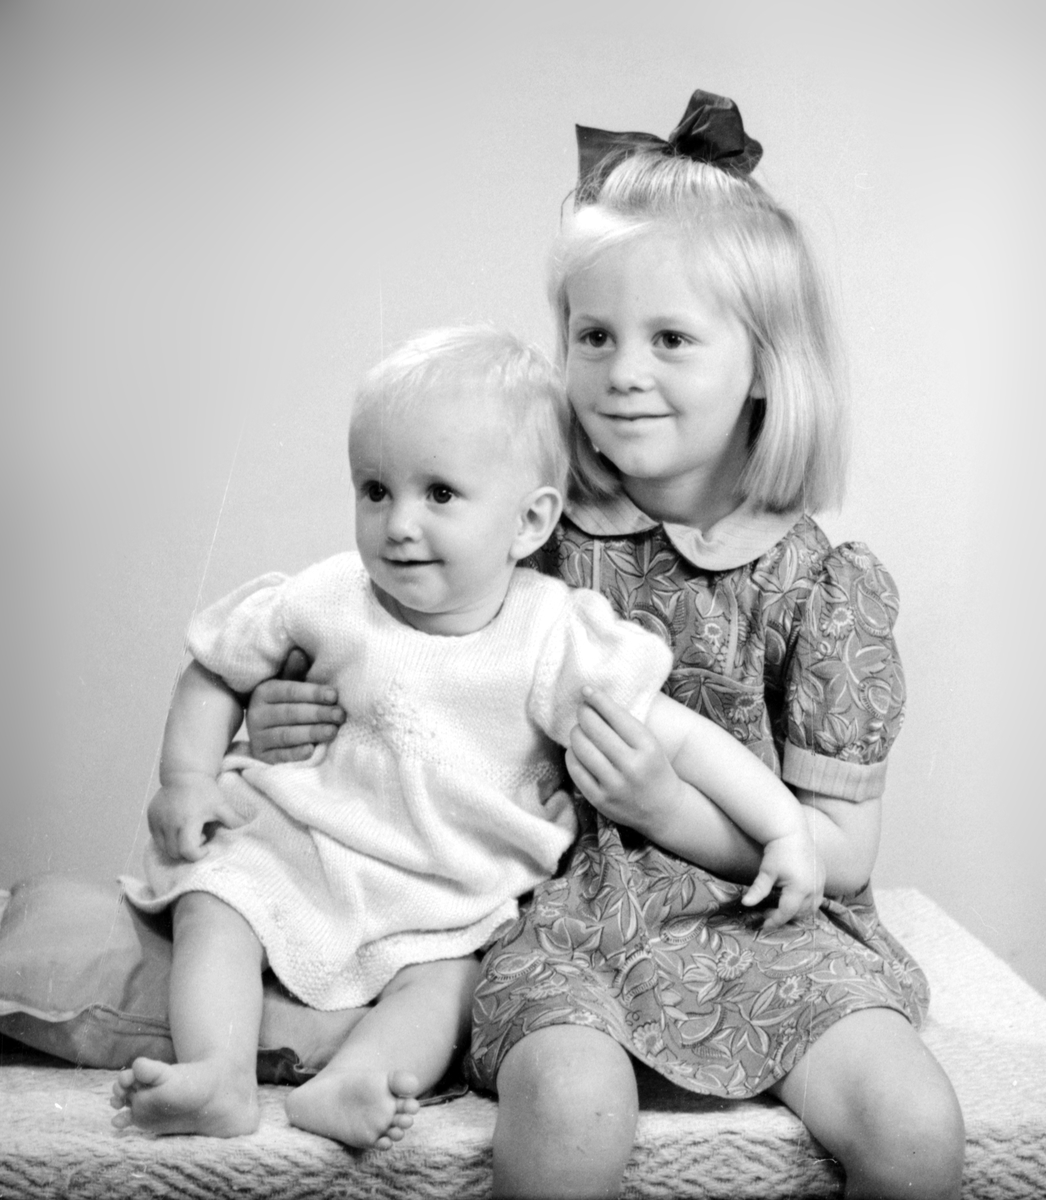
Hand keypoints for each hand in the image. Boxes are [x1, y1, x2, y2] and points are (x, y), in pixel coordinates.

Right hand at [147, 774, 244, 861]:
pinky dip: (167, 838)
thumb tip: (249, 831)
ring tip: (189, 832)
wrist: (185, 773)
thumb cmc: (205, 791)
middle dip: (188, 851)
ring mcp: (157, 820)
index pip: (187, 851)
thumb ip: (234, 820)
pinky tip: (179, 827)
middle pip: (175, 853)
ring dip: (177, 846)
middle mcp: (169, 823)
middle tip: (199, 837)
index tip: (206, 846)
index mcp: (188, 821)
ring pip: (164, 847)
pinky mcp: (150, 818)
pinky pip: (156, 837)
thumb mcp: (221, 805)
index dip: (197, 854)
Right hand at [246, 648, 344, 763]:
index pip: (289, 691)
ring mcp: (258, 737)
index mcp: (263, 692)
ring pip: (286, 735)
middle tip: (339, 715)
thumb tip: (299, 652)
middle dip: (317, 713)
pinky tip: (312, 750)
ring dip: (311, 733)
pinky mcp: (262, 756)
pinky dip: (296, 754)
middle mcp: (256, 714)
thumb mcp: (288, 686)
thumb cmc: (285, 704)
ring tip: (332, 731)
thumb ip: (295, 672)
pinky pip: (280, 756)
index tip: (334, 695)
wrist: (265, 733)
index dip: (312, 693)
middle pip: (289, 713)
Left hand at [565, 687, 686, 838]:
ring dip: (576, 733)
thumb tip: (592, 700)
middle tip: (583, 710)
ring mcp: (614, 785)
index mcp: (648, 747)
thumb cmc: (654, 768)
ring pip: (580, 747)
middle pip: (594, 729)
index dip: (598, 700)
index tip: (586, 690)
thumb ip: (625, 725)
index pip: (616, 716)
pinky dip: (572, 754)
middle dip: (584, 714)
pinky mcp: (600, 799)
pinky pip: (575, 768)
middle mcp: (631, 766)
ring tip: (580, 730)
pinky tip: (578, 750)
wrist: (664, 810)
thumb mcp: (651, 743)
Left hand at [742, 828, 825, 929]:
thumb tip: (746, 903)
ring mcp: (821, 883)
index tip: (764, 925)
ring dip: (797, 912)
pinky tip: (793, 900)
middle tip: (768, 914)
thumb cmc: (777, 851)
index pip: (787, 912)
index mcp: (800, 888)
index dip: (775, 920)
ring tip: (780, 907)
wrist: (791, 832)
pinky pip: (818, 898)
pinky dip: (807, 904)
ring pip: (811, 908)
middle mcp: (814, 888)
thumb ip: (758, 890)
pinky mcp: (823, 877)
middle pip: (800, 912)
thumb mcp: (766, 872)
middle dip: (784, 916)